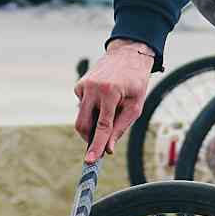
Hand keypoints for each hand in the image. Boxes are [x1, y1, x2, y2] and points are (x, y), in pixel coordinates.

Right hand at [74, 42, 155, 161]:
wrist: (128, 54)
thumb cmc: (135, 82)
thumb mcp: (135, 106)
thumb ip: (120, 128)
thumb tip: (108, 149)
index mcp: (110, 92)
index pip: (102, 126)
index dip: (96, 145)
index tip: (90, 160)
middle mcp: (93, 88)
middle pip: (83, 124)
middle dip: (89, 138)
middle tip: (101, 143)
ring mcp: (84, 85)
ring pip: (81, 117)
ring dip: (93, 122)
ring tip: (111, 110)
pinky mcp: (79, 85)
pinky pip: (82, 106)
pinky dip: (92, 110)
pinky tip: (104, 99)